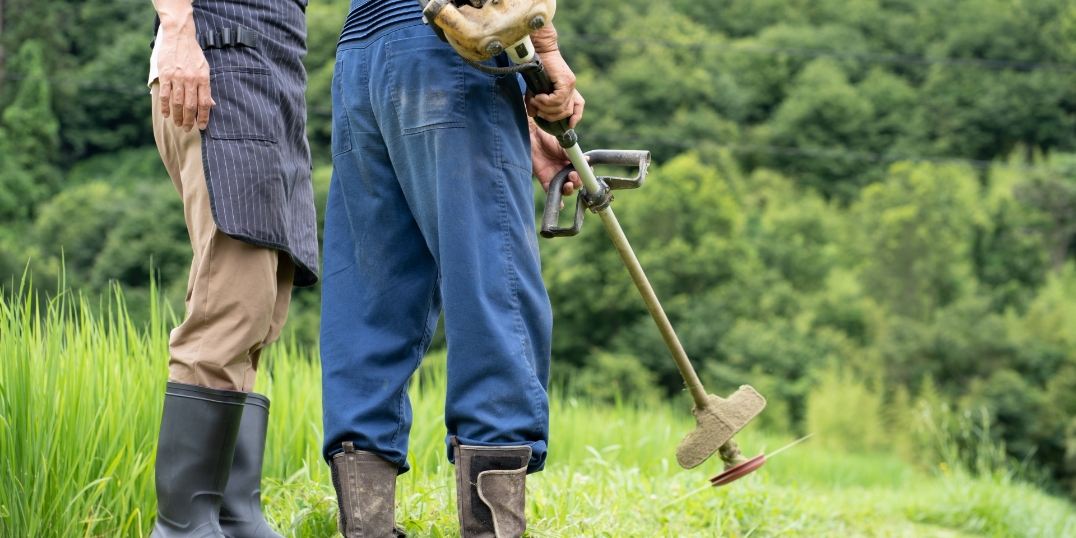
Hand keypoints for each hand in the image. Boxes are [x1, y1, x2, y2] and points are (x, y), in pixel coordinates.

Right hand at [156, 1, 213, 131]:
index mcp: (203, 79)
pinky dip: (165, 107)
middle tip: (187, 129)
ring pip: (177, 103)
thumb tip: (211, 105)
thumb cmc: (193, 54)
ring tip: (178, 124)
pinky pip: (165, 95)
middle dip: (189, 120)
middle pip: (190, 106)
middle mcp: (191, 79)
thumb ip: (206, 87)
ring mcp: (178, 77)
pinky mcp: (166, 75)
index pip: (204, 103)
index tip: (202, 127)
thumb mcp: (205, 69)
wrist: (179, 36)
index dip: (204, 117)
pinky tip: (166, 114)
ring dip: (177, 116)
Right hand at [526, 26, 584, 127]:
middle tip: (538, 109)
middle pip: (566, 111)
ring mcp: (570, 84)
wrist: (540, 50)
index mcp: (568, 88)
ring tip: (536, 101)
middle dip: (551, 116)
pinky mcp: (566, 82)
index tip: (570, 125)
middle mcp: (572, 87)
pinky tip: (539, 97)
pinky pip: (558, 100)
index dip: (576, 117)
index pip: (579, 105)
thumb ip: (536, 102)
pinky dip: (546, 101)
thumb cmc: (537, 68)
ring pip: (561, 107)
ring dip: (546, 108)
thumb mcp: (536, 89)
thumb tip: (533, 114)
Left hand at [530, 117, 583, 197]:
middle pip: (576, 183)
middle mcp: (566, 171)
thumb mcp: (564, 146)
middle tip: (573, 175)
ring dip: (569, 190)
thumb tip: (587, 160)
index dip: (585, 175)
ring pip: (566, 190)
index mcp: (572, 163)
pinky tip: (561, 204)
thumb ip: (574, 155)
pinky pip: (552, 192)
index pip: (583, 173)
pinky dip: (557, 200)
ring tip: (568, 184)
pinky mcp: (545, 180)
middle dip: (577, 182)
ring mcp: (556, 176)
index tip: (585, 173)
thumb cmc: (549, 139)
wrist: (533, 137)